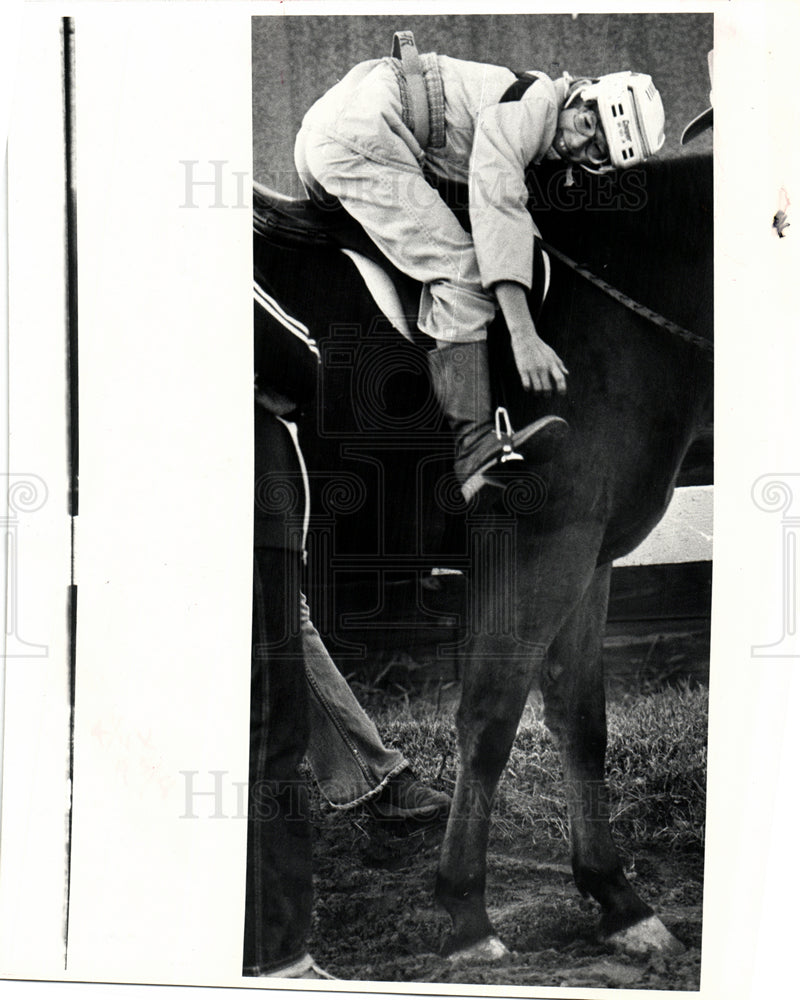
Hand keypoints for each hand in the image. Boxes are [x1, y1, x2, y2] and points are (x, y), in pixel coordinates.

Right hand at [494, 280, 567, 394]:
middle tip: (546, 395)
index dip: (562, 388)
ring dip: (537, 393)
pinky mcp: (523, 370)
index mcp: (551, 364)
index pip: (560, 378)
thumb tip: (566, 374)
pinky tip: (528, 387)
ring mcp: (533, 369)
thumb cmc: (539, 346)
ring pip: (537, 389)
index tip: (561, 394)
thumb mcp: (552, 354)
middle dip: (548, 395)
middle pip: (548, 388)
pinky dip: (528, 389)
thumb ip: (559, 364)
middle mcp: (543, 367)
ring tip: (536, 393)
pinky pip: (526, 385)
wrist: (525, 337)